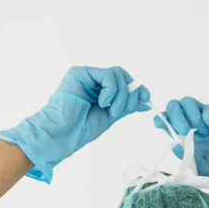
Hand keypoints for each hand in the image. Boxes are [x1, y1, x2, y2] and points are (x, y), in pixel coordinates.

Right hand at [0, 66, 150, 182]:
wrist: (61, 134)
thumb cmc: (80, 129)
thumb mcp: (110, 116)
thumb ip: (125, 106)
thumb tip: (145, 100)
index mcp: (100, 90)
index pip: (124, 82)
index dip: (137, 89)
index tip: (146, 99)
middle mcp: (93, 80)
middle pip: (122, 75)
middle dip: (131, 92)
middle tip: (127, 109)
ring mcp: (86, 76)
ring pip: (117, 74)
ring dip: (120, 95)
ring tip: (111, 111)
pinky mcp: (79, 73)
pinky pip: (106, 75)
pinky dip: (111, 91)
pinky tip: (103, 103)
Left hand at [154, 97, 208, 207]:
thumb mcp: (203, 168)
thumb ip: (188, 159)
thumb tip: (174, 146)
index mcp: (189, 137)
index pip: (170, 122)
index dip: (162, 119)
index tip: (159, 123)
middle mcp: (196, 124)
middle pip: (176, 106)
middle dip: (175, 115)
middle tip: (183, 130)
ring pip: (189, 102)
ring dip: (193, 116)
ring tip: (205, 132)